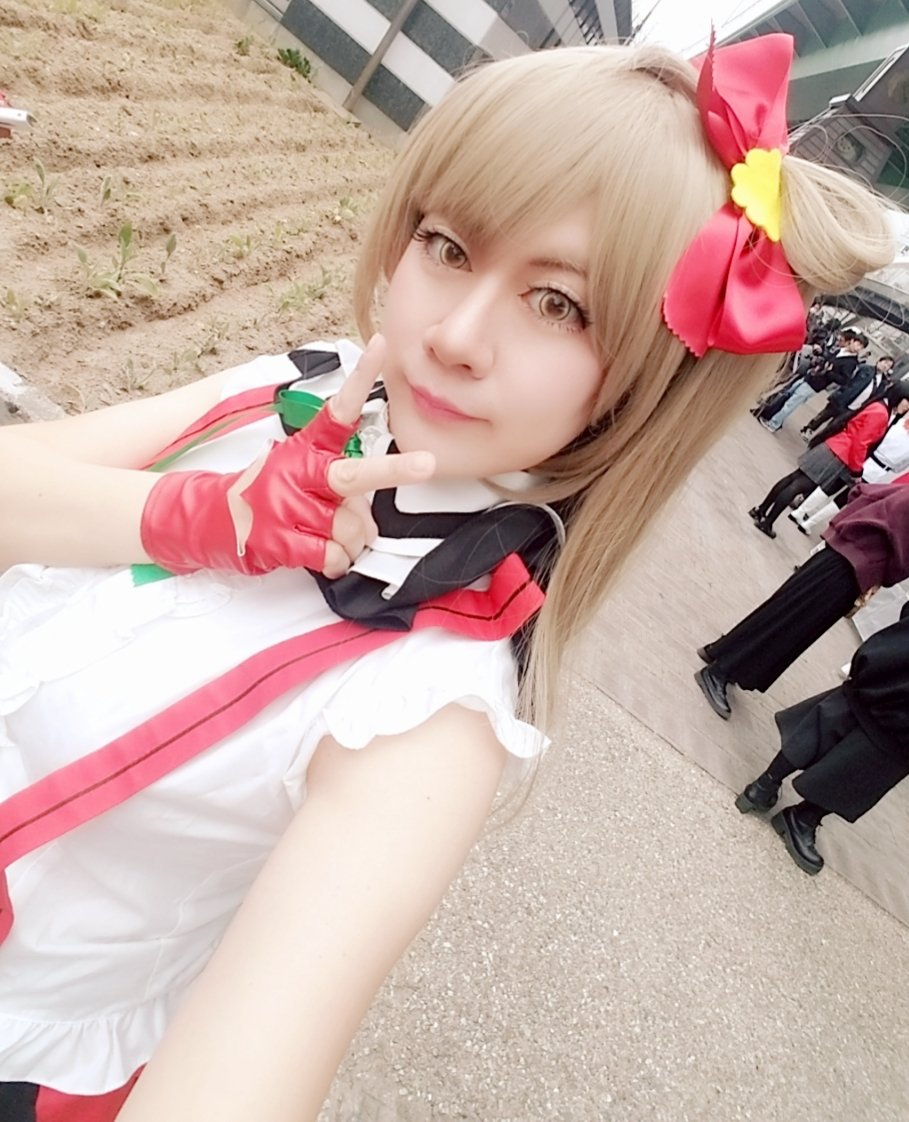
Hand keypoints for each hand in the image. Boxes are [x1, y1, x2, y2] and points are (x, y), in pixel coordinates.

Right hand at [140, 335, 435, 576]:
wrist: (209, 518)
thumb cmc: (268, 492)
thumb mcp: (303, 473)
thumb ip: (342, 486)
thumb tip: (368, 518)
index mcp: (308, 446)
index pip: (339, 408)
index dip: (361, 378)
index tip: (379, 347)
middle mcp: (299, 472)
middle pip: (354, 475)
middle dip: (394, 470)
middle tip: (427, 464)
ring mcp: (288, 507)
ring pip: (351, 529)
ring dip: (351, 539)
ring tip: (326, 533)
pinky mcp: (280, 540)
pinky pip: (332, 556)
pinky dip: (335, 560)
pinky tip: (315, 550)